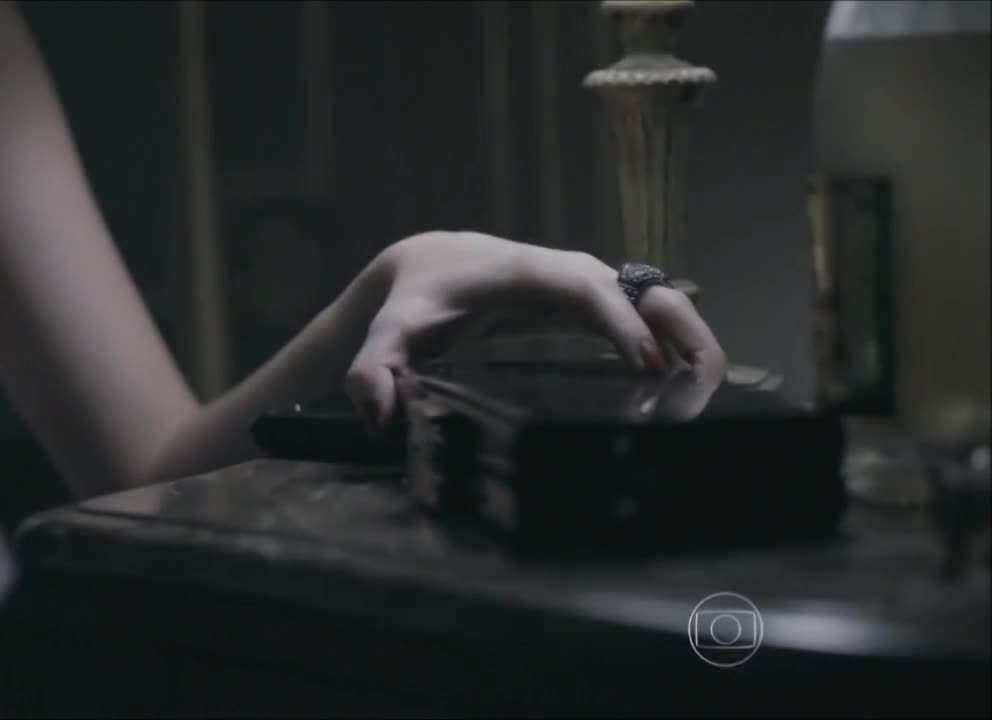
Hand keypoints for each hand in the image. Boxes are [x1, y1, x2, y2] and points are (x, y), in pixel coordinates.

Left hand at [344, 231, 726, 426]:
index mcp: (525, 273)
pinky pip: (647, 317)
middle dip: (679, 329)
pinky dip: (677, 344)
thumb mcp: (388, 335)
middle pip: (639, 288)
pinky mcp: (593, 305)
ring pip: (655, 299)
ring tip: (717, 390)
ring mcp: (586, 285)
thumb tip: (380, 412)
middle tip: (707, 382)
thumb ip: (373, 371)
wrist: (428, 268)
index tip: (649, 366)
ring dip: (692, 338)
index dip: (620, 323)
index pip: (583, 290)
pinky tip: (696, 386)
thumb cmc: (415, 302)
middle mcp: (567, 273)